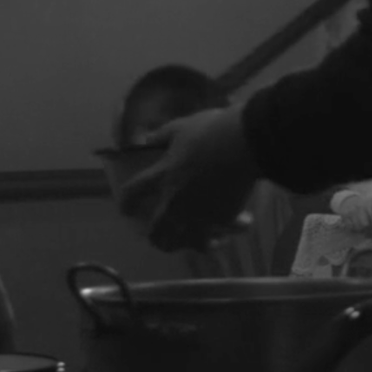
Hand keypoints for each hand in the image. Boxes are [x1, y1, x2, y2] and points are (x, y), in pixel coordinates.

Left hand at [119, 106, 262, 253]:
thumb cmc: (211, 131)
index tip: (125, 210)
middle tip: (159, 239)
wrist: (246, 144)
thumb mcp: (182, 127)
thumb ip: (163, 135)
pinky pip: (222, 233)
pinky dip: (228, 231)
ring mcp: (200, 214)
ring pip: (188, 243)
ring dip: (192, 244)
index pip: (133, 194)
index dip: (127, 204)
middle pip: (157, 231)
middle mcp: (176, 201)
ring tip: (203, 243)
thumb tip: (147, 138)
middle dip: (156, 239)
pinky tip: (236, 229)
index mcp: (163, 176)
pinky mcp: (224, 218)